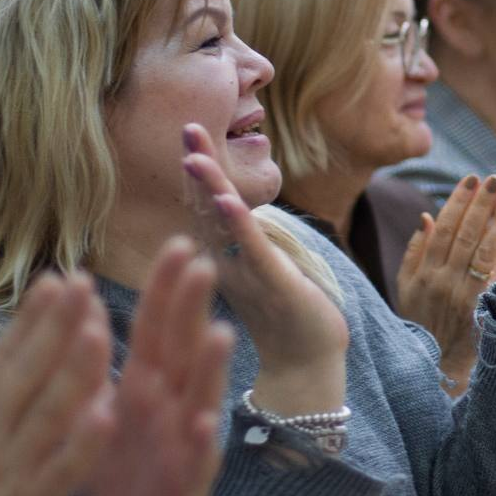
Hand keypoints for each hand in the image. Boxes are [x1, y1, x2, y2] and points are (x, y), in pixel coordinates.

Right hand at [0, 276, 113, 495]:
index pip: (4, 359)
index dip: (31, 319)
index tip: (56, 280)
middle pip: (30, 374)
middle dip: (58, 327)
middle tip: (84, 284)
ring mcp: (12, 471)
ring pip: (50, 413)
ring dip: (76, 371)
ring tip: (100, 330)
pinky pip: (65, 467)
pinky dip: (85, 439)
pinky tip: (108, 410)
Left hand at [84, 238, 232, 495]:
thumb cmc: (119, 474)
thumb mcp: (98, 412)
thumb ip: (92, 364)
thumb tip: (84, 306)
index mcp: (147, 385)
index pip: (158, 326)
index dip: (166, 288)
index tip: (177, 245)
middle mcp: (172, 404)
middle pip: (184, 349)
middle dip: (194, 310)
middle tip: (205, 265)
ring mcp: (186, 440)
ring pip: (201, 396)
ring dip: (211, 367)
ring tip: (219, 333)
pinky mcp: (189, 481)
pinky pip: (197, 459)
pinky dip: (202, 440)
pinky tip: (206, 422)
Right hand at [181, 123, 347, 413]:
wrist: (307, 369)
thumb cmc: (287, 320)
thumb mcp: (263, 273)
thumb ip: (245, 243)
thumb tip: (233, 207)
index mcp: (224, 262)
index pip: (204, 209)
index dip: (197, 172)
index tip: (191, 132)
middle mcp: (227, 268)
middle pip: (204, 209)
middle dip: (197, 168)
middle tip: (188, 126)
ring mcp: (247, 277)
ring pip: (220, 228)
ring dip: (208, 191)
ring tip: (194, 155)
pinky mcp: (273, 288)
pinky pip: (251, 251)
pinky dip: (238, 224)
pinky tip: (226, 199)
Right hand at [397, 174, 495, 393]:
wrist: (437, 364)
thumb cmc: (422, 321)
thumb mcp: (406, 288)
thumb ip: (415, 251)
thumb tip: (427, 216)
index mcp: (423, 272)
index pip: (442, 228)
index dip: (457, 202)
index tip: (470, 180)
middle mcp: (442, 280)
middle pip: (463, 234)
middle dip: (479, 203)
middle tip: (494, 177)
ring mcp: (463, 295)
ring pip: (481, 250)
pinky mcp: (481, 307)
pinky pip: (494, 273)